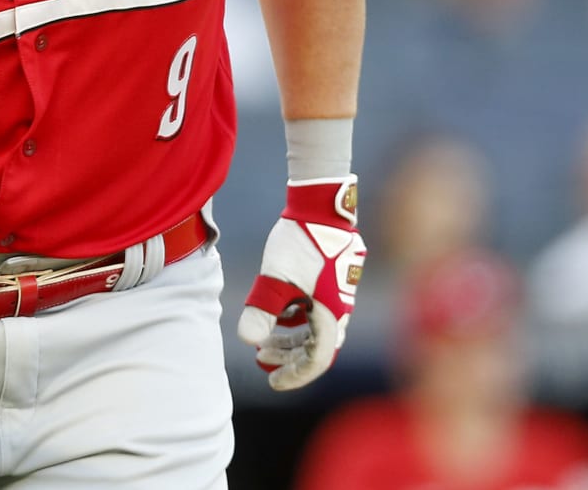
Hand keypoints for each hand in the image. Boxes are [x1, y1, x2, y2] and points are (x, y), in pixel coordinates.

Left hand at [236, 177, 365, 390]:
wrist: (321, 206)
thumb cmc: (301, 242)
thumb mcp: (276, 277)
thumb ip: (262, 310)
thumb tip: (247, 341)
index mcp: (332, 315)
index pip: (317, 360)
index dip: (295, 375)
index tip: (271, 380)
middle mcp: (340, 310)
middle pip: (316, 348)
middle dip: (289, 359)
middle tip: (261, 361)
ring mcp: (338, 295)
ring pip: (315, 330)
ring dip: (290, 340)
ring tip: (262, 343)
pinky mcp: (332, 280)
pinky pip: (315, 312)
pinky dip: (295, 320)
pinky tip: (275, 313)